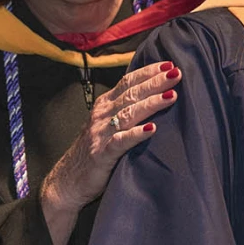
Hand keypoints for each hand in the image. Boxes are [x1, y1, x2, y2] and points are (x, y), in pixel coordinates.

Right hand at [42, 60, 181, 216]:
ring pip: (128, 113)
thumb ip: (125, 109)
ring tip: (171, 96)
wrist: (67, 180)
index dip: (148, 72)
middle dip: (155, 82)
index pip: (128, 81)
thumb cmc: (94, 150)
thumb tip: (154, 94)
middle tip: (176, 73)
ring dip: (151, 103)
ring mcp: (101, 133)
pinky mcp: (102, 154)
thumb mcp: (108, 123)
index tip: (169, 64)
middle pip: (131, 93)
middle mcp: (102, 114)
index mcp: (105, 104)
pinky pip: (120, 141)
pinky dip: (136, 134)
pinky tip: (152, 129)